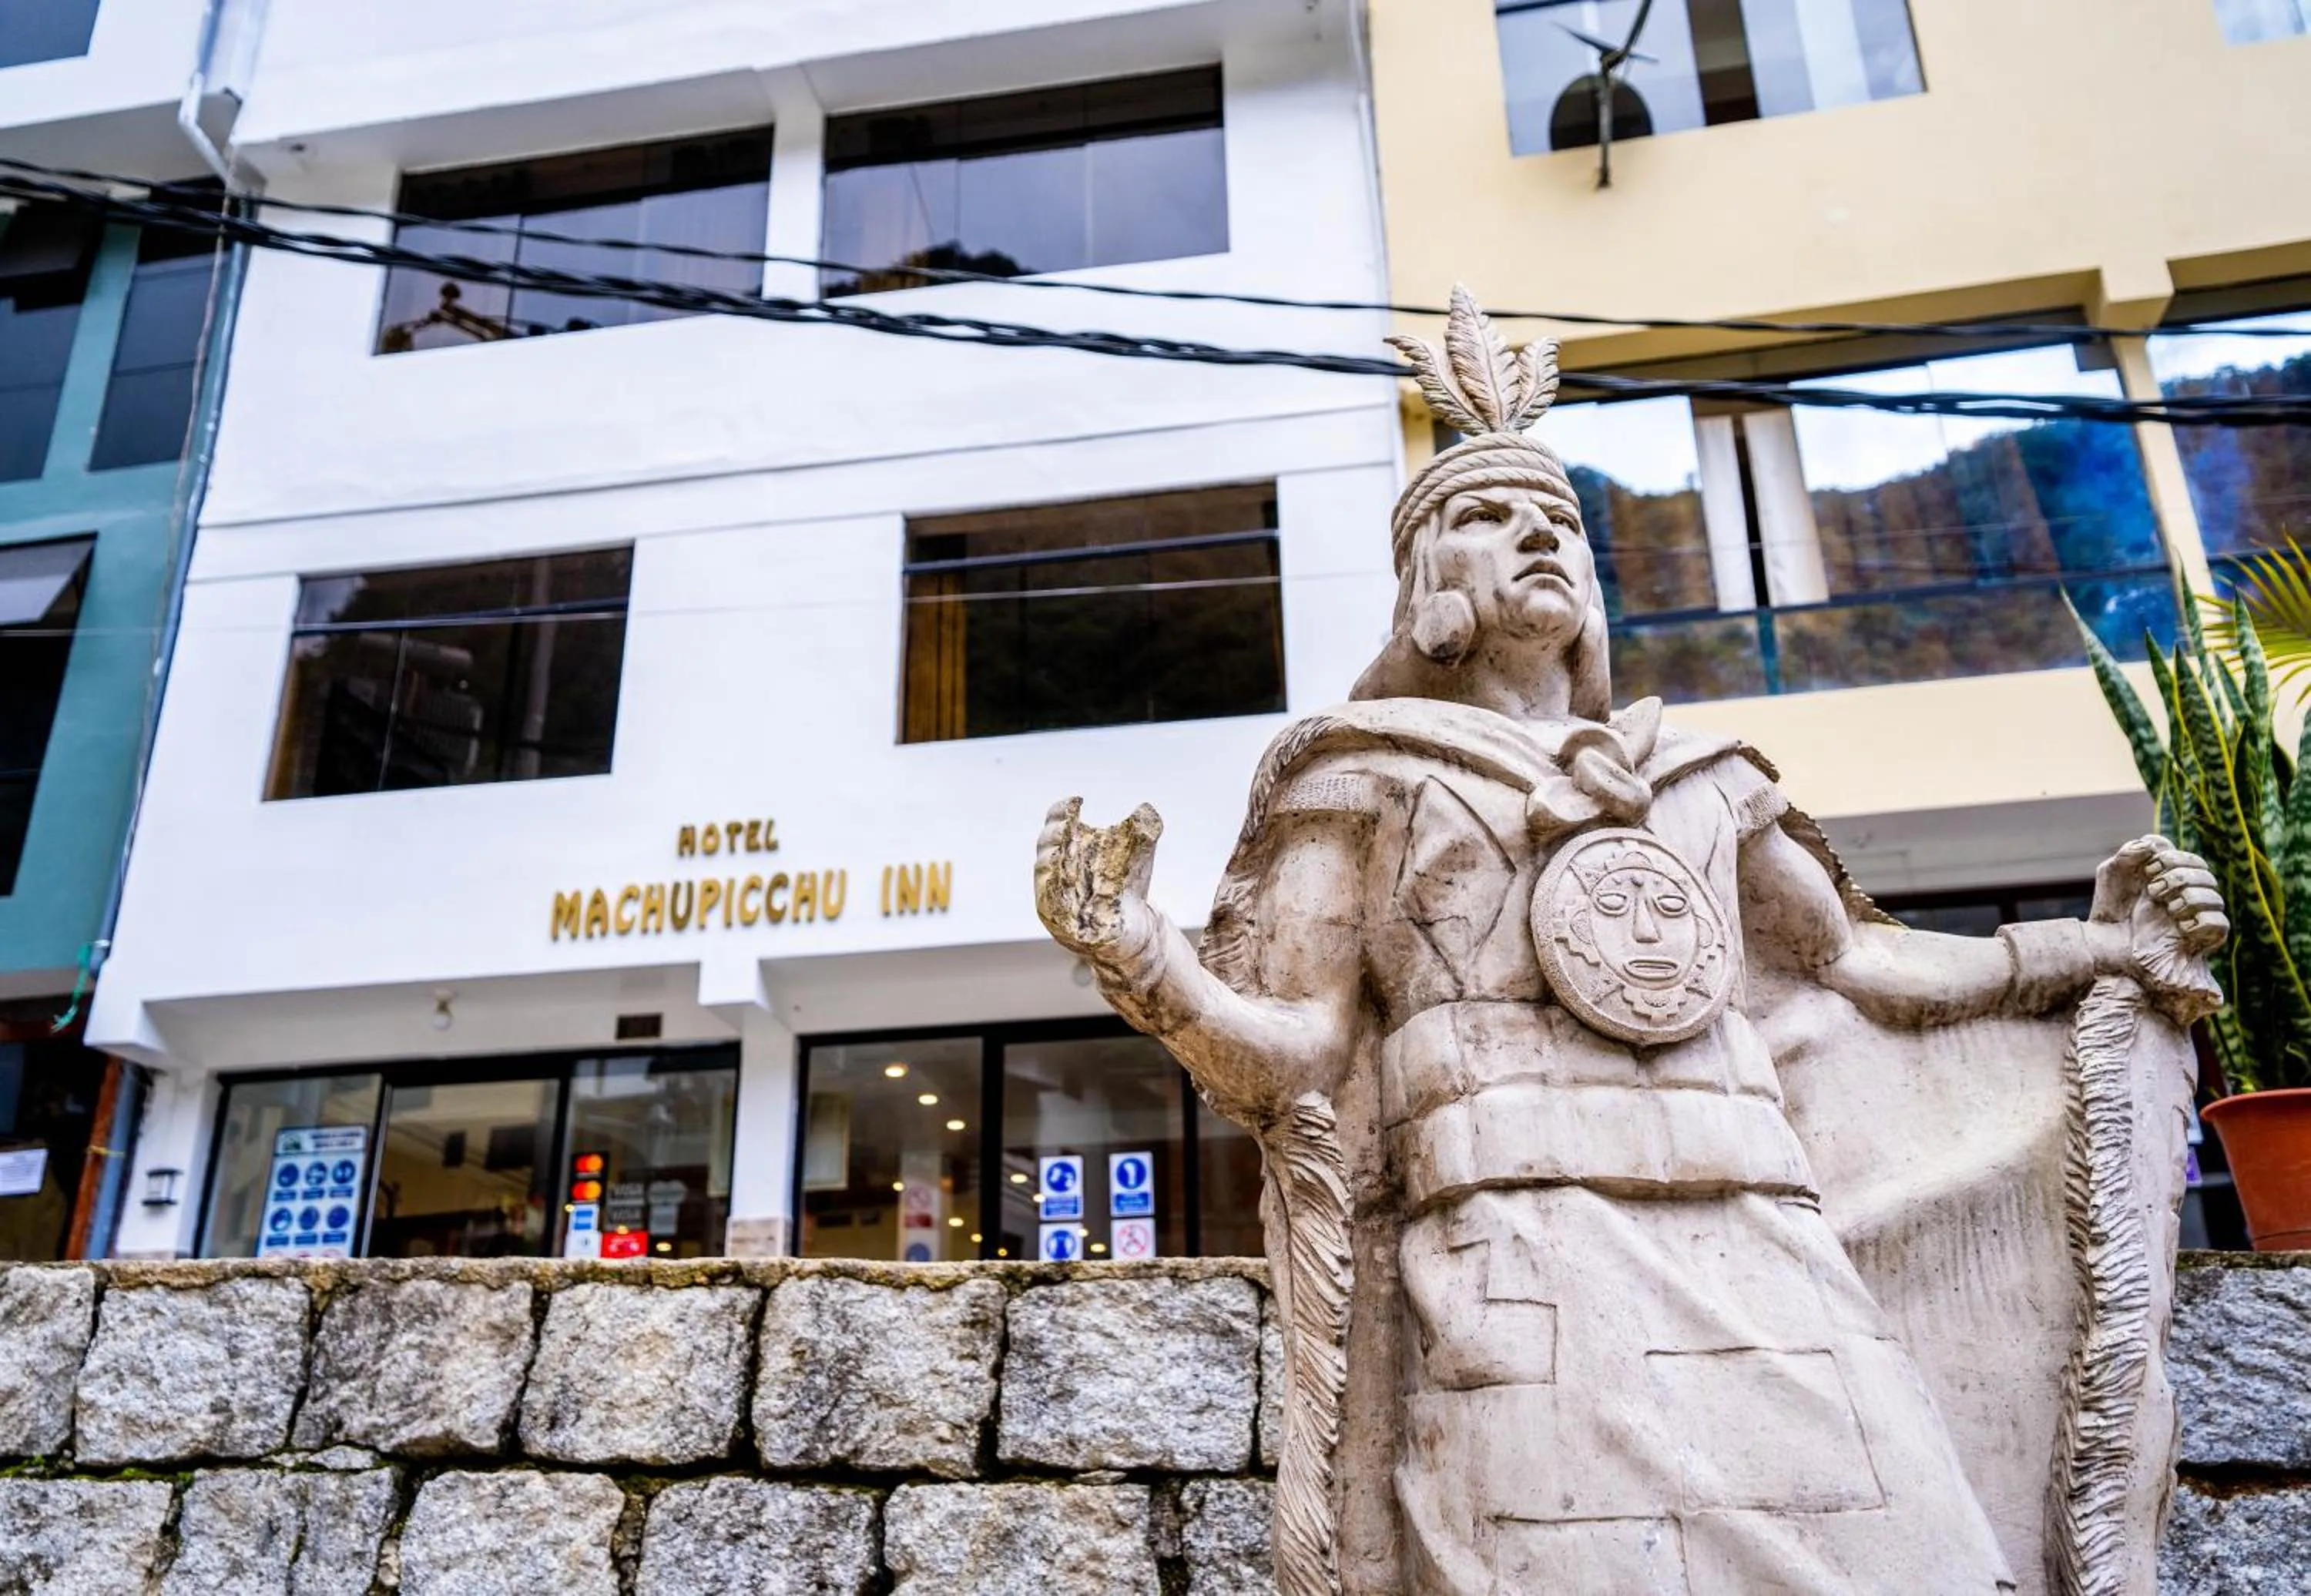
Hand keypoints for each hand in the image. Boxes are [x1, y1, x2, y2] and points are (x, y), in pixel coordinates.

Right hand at [1034, 797, 1163, 965]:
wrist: (1131, 929)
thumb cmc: (1127, 887)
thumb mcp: (1138, 857)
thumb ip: (1142, 832)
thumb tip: (1146, 811)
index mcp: (1070, 845)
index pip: (1056, 820)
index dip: (1062, 809)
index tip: (1077, 802)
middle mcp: (1055, 867)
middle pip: (1046, 844)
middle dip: (1056, 833)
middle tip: (1069, 825)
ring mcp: (1052, 893)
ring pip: (1044, 872)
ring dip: (1055, 860)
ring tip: (1071, 850)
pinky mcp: (1055, 920)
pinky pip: (1050, 903)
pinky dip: (1057, 891)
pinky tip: (1069, 881)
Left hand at [2090, 836, 2227, 1018]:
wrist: (2105, 949)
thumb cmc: (2110, 911)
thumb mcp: (2112, 875)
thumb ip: (2129, 853)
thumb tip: (2152, 845)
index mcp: (2170, 875)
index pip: (2187, 856)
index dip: (2171, 857)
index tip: (2148, 869)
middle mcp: (2187, 893)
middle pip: (2204, 872)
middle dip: (2179, 877)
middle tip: (2154, 891)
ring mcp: (2196, 916)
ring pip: (2215, 896)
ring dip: (2190, 898)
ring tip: (2168, 909)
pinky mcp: (2202, 940)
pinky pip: (2220, 924)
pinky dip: (2201, 920)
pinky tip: (2181, 925)